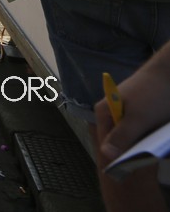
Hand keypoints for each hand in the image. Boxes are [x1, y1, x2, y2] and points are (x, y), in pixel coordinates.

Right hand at [96, 45, 169, 160]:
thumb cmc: (152, 94)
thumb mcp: (138, 118)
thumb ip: (122, 136)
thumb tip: (106, 155)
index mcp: (104, 113)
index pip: (106, 143)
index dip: (117, 158)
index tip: (132, 169)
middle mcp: (113, 113)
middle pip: (120, 141)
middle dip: (134, 151)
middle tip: (148, 158)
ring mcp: (128, 113)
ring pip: (134, 137)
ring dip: (145, 145)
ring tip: (155, 146)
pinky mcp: (142, 114)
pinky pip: (144, 131)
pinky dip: (151, 137)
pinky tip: (159, 139)